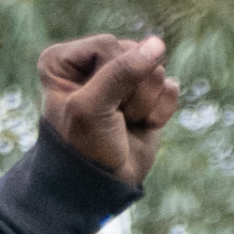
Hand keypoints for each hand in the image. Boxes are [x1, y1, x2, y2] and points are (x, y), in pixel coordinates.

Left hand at [39, 33, 179, 186]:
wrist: (101, 189)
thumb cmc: (84, 149)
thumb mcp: (91, 109)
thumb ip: (121, 71)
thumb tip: (158, 44)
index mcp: (64, 61)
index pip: (108, 45)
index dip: (110, 77)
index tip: (95, 108)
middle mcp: (94, 63)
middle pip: (134, 54)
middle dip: (129, 93)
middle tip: (111, 119)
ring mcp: (123, 77)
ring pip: (155, 70)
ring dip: (143, 104)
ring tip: (123, 123)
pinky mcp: (147, 94)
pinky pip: (169, 88)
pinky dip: (158, 113)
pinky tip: (140, 127)